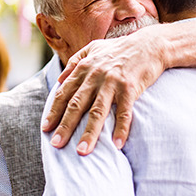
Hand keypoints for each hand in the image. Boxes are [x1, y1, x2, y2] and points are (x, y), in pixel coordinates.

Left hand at [42, 31, 165, 154]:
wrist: (149, 45)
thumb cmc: (119, 48)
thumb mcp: (93, 48)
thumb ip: (75, 61)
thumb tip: (60, 79)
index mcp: (84, 68)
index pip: (64, 93)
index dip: (54, 111)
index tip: (46, 128)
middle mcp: (95, 76)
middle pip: (77, 105)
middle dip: (65, 126)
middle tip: (56, 144)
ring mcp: (112, 82)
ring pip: (97, 111)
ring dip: (89, 133)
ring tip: (82, 151)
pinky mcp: (130, 88)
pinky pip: (124, 112)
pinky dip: (121, 128)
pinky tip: (117, 144)